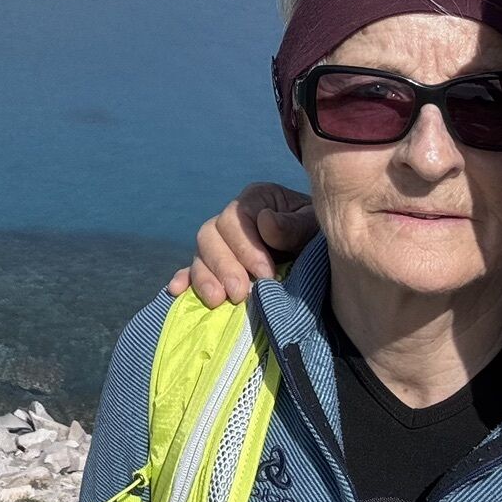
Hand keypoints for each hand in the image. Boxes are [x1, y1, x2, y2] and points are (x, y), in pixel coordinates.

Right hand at [165, 182, 316, 306]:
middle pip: (211, 235)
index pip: (236, 217)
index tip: (266, 274)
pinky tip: (178, 291)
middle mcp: (232, 220)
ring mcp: (221, 245)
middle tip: (240, 293)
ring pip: (200, 254)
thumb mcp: (315, 226)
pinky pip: (192, 270)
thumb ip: (294, 224)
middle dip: (224, 266)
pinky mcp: (215, 268)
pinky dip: (185, 279)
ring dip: (205, 277)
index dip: (247, 246)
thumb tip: (265, 223)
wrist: (324, 258)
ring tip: (218, 300)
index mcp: (256, 200)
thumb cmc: (320, 237)